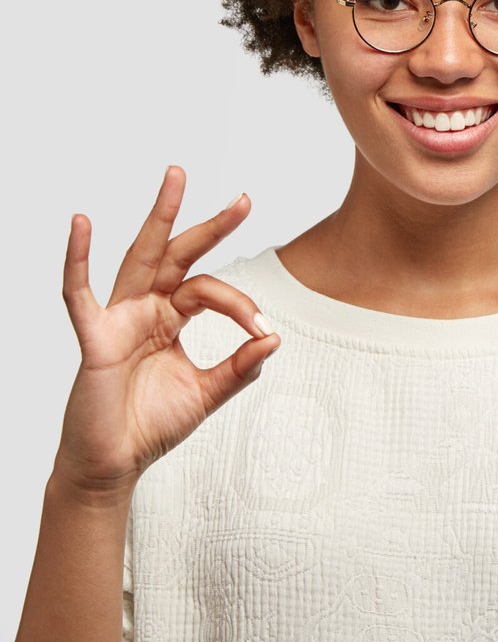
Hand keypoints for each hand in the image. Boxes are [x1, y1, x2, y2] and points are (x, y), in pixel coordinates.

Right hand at [55, 166, 278, 499]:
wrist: (116, 463)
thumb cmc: (152, 425)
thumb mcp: (208, 393)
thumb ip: (240, 367)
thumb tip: (275, 337)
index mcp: (171, 318)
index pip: (210, 290)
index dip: (241, 305)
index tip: (264, 329)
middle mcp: (145, 310)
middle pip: (179, 255)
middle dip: (209, 225)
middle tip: (244, 198)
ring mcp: (118, 319)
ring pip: (141, 257)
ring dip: (160, 217)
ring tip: (176, 178)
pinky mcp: (95, 338)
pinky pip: (79, 293)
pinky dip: (77, 258)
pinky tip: (80, 223)